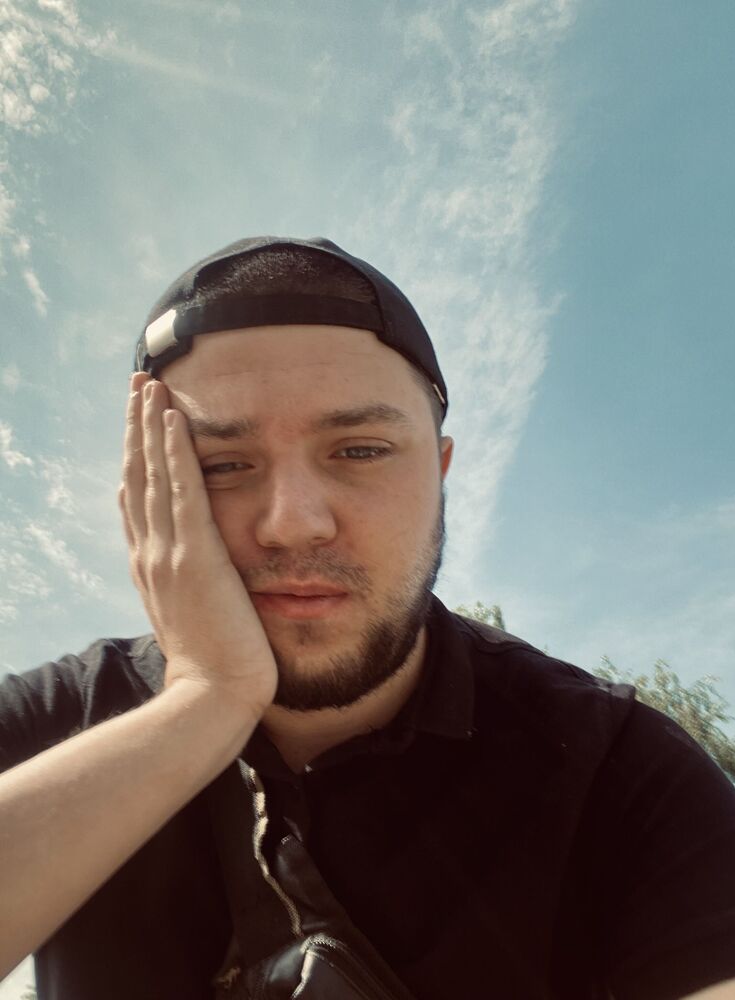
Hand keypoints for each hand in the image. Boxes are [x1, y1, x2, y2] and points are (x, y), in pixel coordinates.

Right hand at [119, 374, 277, 717]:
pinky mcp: (194, 555)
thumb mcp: (190, 617)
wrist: (213, 698)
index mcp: (151, 565)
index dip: (135, 457)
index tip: (138, 425)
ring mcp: (168, 552)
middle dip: (136, 427)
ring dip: (150, 425)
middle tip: (137, 385)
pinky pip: (184, 490)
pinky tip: (173, 418)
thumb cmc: (212, 664)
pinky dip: (175, 451)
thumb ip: (183, 586)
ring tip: (149, 384)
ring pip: (153, 474)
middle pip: (137, 475)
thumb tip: (185, 566)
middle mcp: (150, 552)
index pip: (137, 498)